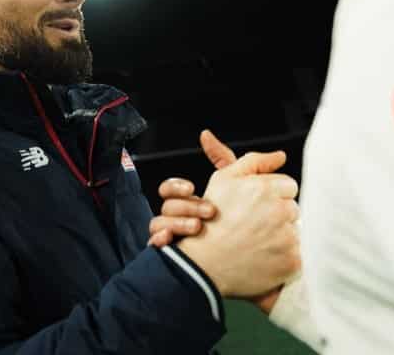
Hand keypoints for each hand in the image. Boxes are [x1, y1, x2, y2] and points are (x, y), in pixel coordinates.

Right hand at [147, 130, 242, 245]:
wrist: (240, 259)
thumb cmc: (231, 221)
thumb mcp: (229, 186)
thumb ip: (223, 160)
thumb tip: (207, 133)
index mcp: (186, 201)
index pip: (169, 189)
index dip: (176, 186)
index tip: (192, 187)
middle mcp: (175, 217)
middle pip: (166, 204)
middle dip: (185, 205)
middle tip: (209, 210)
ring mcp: (171, 235)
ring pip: (158, 223)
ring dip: (177, 222)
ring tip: (198, 227)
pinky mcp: (171, 255)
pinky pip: (153, 245)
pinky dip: (159, 240)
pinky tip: (170, 240)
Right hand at [172, 132, 300, 298]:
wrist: (205, 264)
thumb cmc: (212, 220)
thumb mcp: (224, 180)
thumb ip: (254, 161)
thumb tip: (281, 155)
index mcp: (265, 189)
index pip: (288, 185)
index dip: (271, 195)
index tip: (254, 207)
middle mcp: (279, 211)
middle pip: (293, 208)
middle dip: (278, 215)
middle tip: (253, 226)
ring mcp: (288, 238)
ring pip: (296, 231)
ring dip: (282, 236)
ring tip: (256, 243)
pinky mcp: (292, 262)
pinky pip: (298, 255)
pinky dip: (284, 258)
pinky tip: (264, 258)